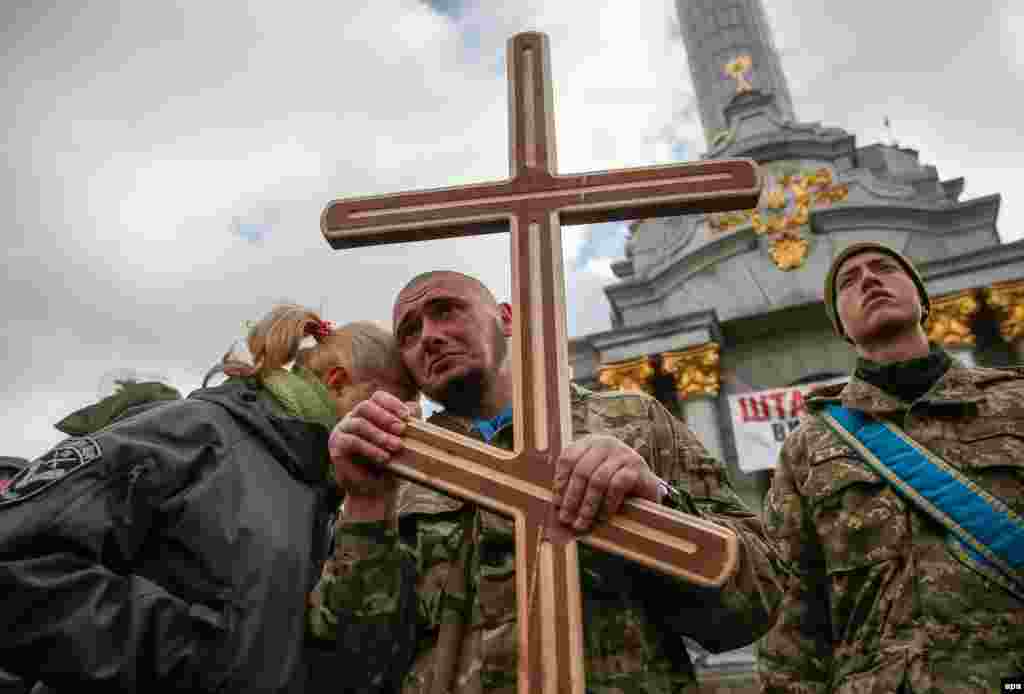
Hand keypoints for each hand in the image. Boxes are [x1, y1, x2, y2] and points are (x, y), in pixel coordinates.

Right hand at [328, 391, 416, 518]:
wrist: (376, 492)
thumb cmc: (390, 465)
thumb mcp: (402, 443)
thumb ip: (406, 424)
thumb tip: (415, 407)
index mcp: (368, 414)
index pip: (377, 398)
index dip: (392, 403)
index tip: (407, 416)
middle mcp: (353, 418)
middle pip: (365, 406)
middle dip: (386, 417)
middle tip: (401, 429)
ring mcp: (342, 430)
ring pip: (359, 424)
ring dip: (380, 435)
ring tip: (396, 446)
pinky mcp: (336, 446)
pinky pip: (352, 441)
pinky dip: (370, 449)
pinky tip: (384, 458)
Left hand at [552, 434, 663, 531]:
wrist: (647, 487)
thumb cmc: (612, 485)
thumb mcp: (591, 480)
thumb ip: (575, 487)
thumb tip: (556, 508)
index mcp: (590, 443)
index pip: (568, 457)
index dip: (560, 481)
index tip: (556, 502)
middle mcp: (606, 443)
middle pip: (582, 471)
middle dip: (572, 498)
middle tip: (566, 518)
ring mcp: (623, 453)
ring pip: (598, 480)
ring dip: (588, 505)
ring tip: (582, 523)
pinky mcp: (637, 467)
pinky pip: (617, 485)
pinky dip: (608, 503)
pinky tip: (603, 516)